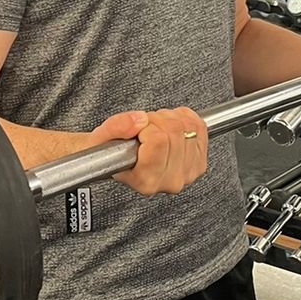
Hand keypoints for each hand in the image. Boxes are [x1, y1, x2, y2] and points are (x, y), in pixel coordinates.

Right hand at [87, 107, 208, 195]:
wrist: (118, 163)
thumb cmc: (109, 154)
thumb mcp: (101, 139)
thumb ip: (116, 127)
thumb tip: (139, 120)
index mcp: (146, 180)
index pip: (158, 140)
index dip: (145, 127)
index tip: (137, 132)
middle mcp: (170, 181)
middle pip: (174, 130)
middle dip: (157, 120)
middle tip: (144, 129)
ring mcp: (188, 172)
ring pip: (188, 127)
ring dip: (170, 119)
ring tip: (154, 129)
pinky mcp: (199, 162)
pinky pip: (199, 126)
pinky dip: (184, 118)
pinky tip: (169, 128)